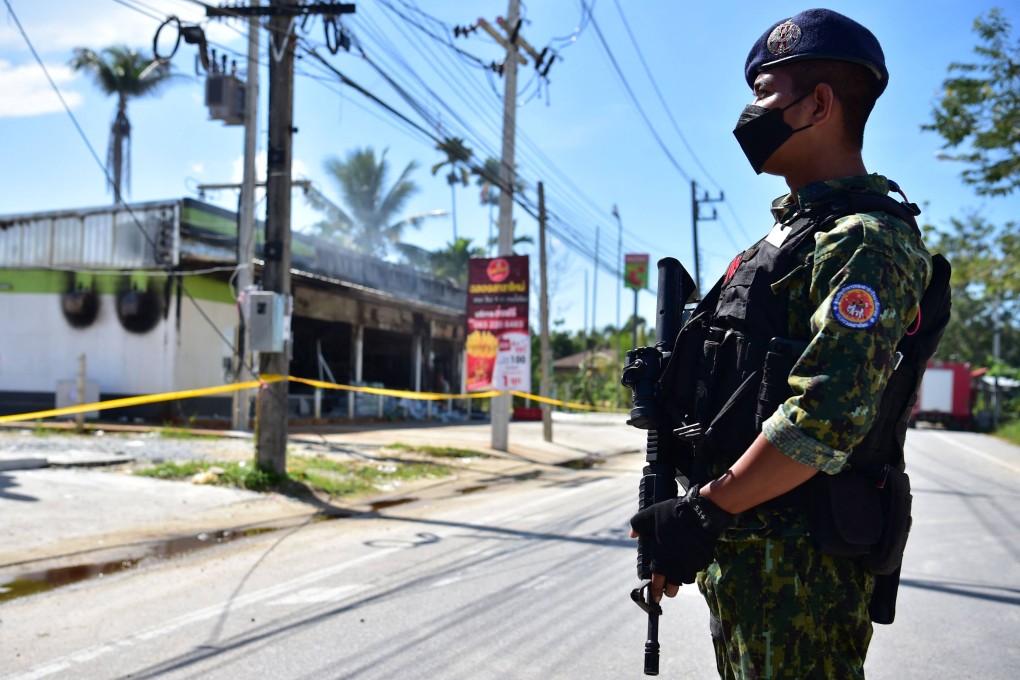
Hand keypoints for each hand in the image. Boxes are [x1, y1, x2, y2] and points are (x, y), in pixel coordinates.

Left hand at [629, 485, 732, 599]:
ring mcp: (691, 562)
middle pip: (673, 586)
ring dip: (681, 580)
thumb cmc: (672, 514)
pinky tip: (690, 562)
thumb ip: (638, 525)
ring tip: (677, 579)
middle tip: (667, 593)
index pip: (657, 580)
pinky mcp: (703, 558)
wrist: (699, 512)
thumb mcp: (649, 515)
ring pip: (686, 578)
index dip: (655, 590)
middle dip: (669, 591)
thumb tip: (632, 534)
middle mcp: (677, 563)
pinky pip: (697, 568)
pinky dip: (693, 568)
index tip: (654, 597)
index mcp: (662, 556)